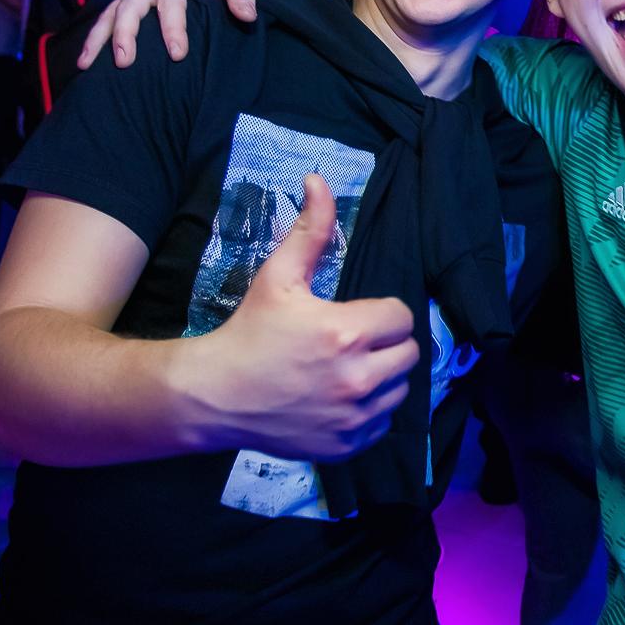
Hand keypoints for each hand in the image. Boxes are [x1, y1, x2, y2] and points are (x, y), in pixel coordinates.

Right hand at [78, 0, 256, 69]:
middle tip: (125, 62)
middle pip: (131, 7)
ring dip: (98, 38)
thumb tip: (247, 15)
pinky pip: (109, 18)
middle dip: (126, 34)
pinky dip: (96, 37)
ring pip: (111, 14)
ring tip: (86, 65)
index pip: (171, 3)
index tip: (178, 55)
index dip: (173, 29)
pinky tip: (87, 61)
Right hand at [181, 174, 419, 459]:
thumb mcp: (279, 277)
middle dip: (385, 343)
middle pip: (409, 353)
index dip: (380, 312)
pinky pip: (383, 422)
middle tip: (351, 341)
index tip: (353, 316)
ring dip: (382, 376)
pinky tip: (338, 398)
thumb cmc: (249, 332)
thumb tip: (319, 179)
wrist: (215, 395)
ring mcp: (353, 417)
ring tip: (345, 368)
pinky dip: (369, 411)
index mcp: (345, 334)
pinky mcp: (348, 445)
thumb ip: (310, 230)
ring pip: (400, 389)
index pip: (401, 316)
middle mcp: (356, 379)